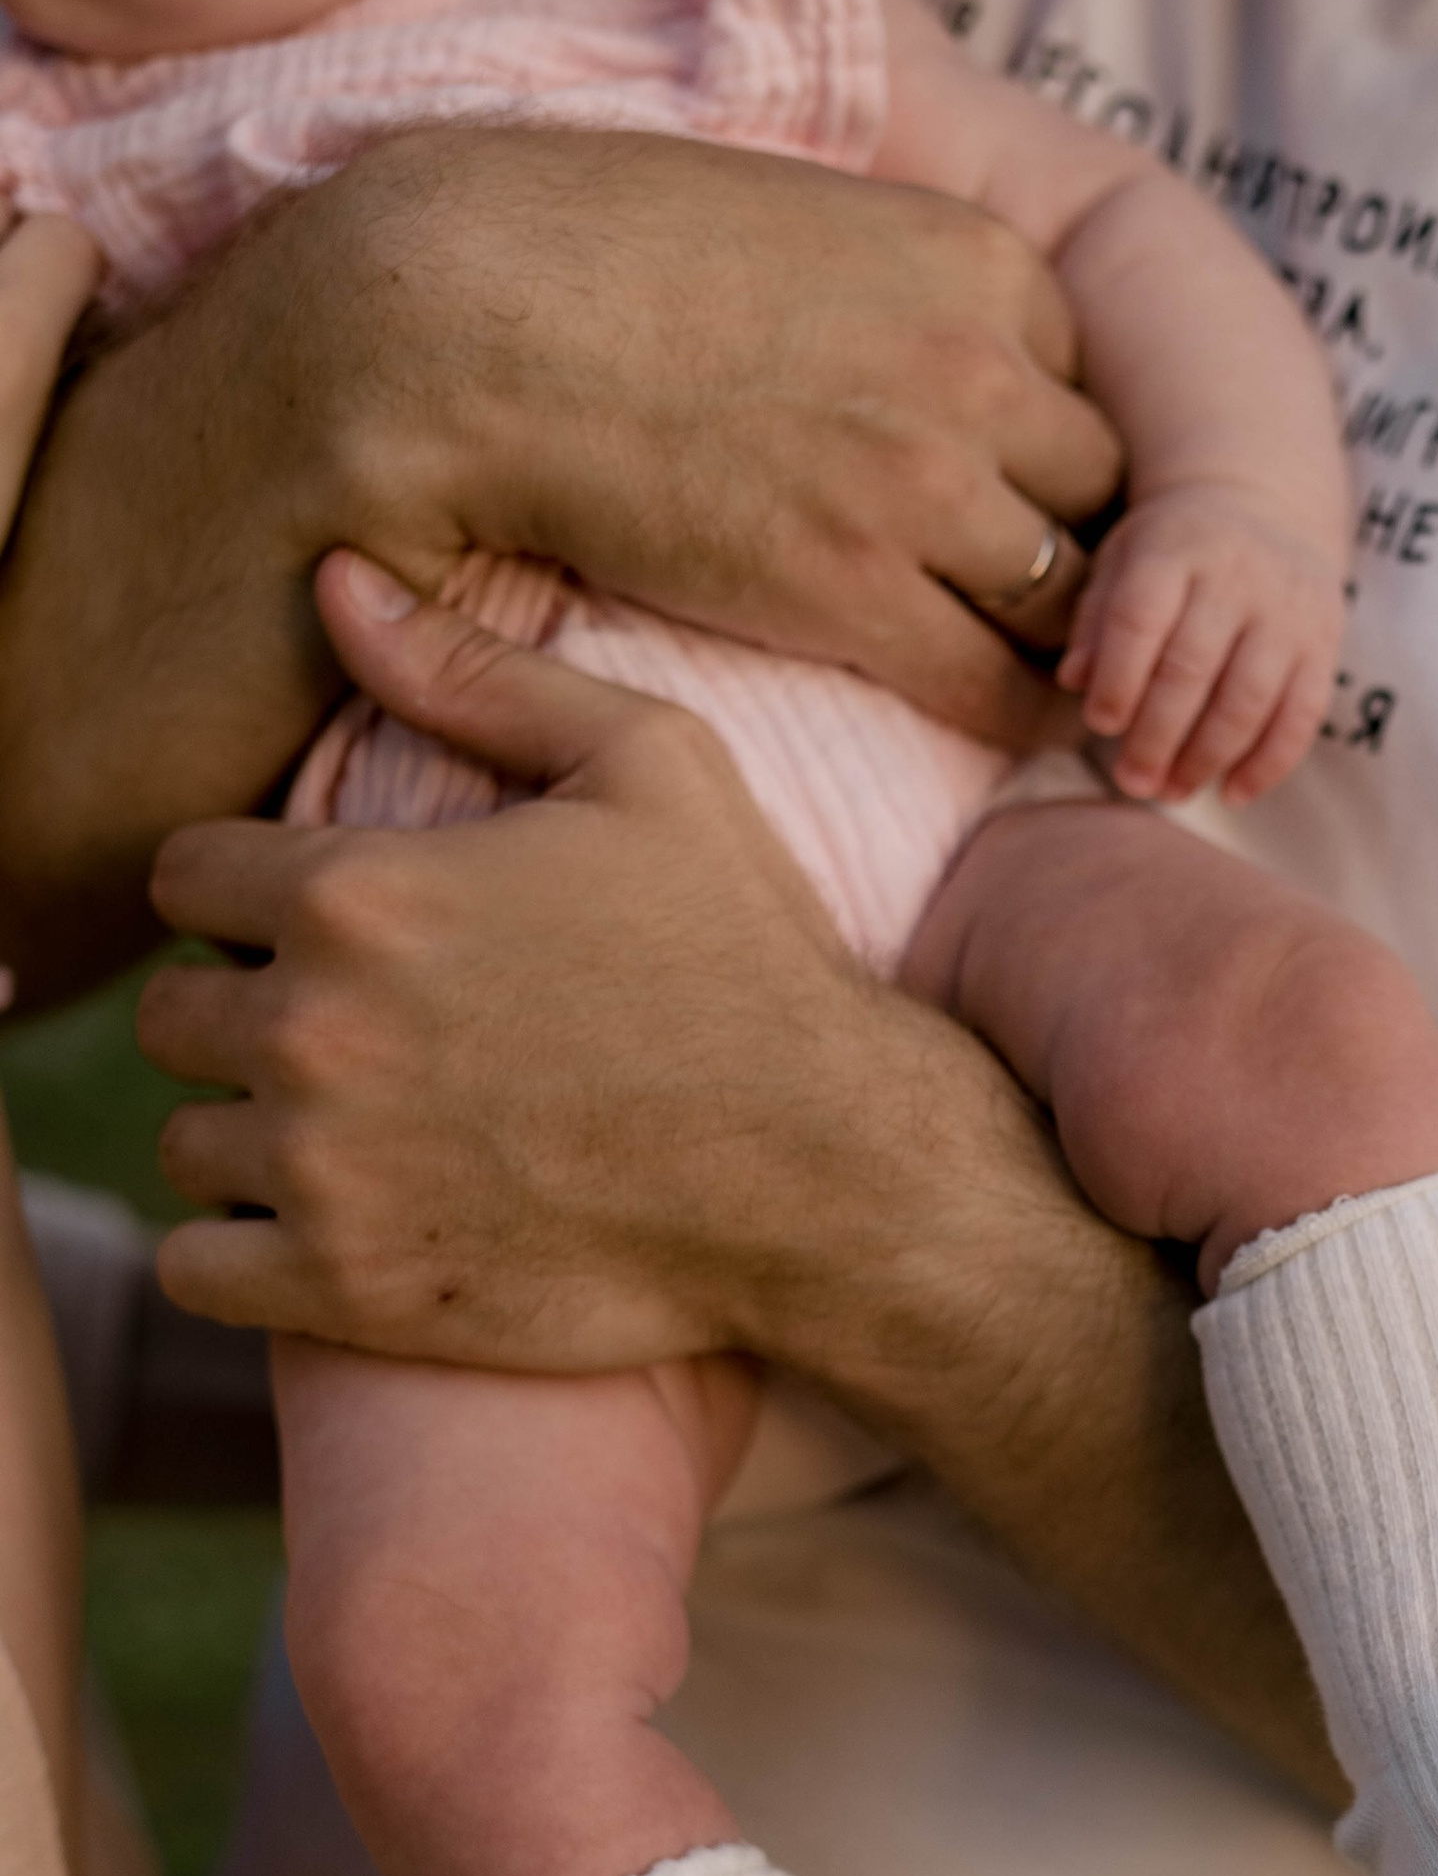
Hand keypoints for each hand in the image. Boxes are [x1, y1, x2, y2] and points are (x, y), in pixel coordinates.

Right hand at [0, 126, 1123, 1003]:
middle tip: (1055, 605)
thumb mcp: (794, 211)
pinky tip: (1008, 731)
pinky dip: (1020, 720)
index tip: (1030, 497)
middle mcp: (977, 368)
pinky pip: (998, 689)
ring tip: (1051, 684)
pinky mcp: (853, 593)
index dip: (1058, 451)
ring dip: (1062, 644)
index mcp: (973, 257)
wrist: (463, 317)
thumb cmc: (593, 252)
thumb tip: (900, 324)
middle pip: (1104, 493)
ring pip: (1073, 599)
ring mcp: (924, 486)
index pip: (1088, 381)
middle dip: (1082, 547)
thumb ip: (887, 270)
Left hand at [141, 555, 916, 1368]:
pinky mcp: (350, 1293)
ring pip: (188, 1147)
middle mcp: (316, 1031)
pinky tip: (331, 1232)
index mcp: (359, 893)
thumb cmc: (752, 958)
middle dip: (247, 1015)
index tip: (324, 927)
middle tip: (352, 1038)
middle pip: (172, 1016)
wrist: (827, 1173)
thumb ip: (478, 675)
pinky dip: (243, 1258)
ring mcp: (326, 1172)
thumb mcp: (652, 768)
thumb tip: (336, 582)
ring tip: (353, 1136)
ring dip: (250, 1140)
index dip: (250, 893)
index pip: (184, 876)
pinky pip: (198, 1274)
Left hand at [1058, 483, 1342, 804]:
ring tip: (1173, 792)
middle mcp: (1237, 576)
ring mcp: (1287, 611)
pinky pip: (1300, 715)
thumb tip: (1075, 680)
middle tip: (1131, 781)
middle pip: (1192, 668)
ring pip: (1247, 699)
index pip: (1141, 619)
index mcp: (1175, 549)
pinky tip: (1231, 793)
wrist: (1267, 504)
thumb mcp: (1125, 559)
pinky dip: (1267, 764)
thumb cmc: (1176, 548)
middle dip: (1157, 736)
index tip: (1100, 724)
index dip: (1118, 678)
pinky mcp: (1324, 643)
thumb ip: (1097, 618)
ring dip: (1206, 758)